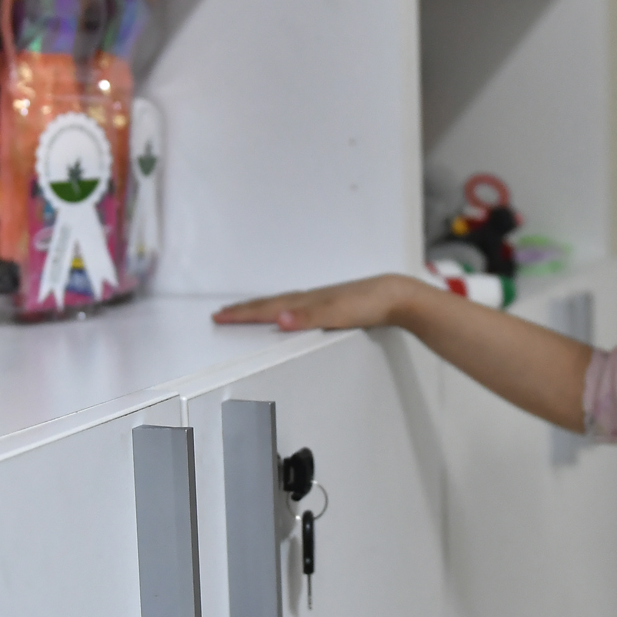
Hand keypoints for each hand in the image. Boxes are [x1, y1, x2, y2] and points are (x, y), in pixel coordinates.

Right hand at [213, 274, 423, 330]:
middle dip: (244, 310)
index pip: (267, 308)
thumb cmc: (371, 302)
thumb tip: (281, 319)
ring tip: (246, 311)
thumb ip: (309, 317)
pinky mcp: (331, 305)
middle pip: (269, 304)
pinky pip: (296, 306)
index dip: (242, 314)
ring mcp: (319, 301)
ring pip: (282, 304)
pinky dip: (282, 309)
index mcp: (307, 301)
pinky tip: (287, 314)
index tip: (220, 316)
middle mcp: (310, 299)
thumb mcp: (339, 313)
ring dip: (260, 308)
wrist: (396, 297)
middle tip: (221, 313)